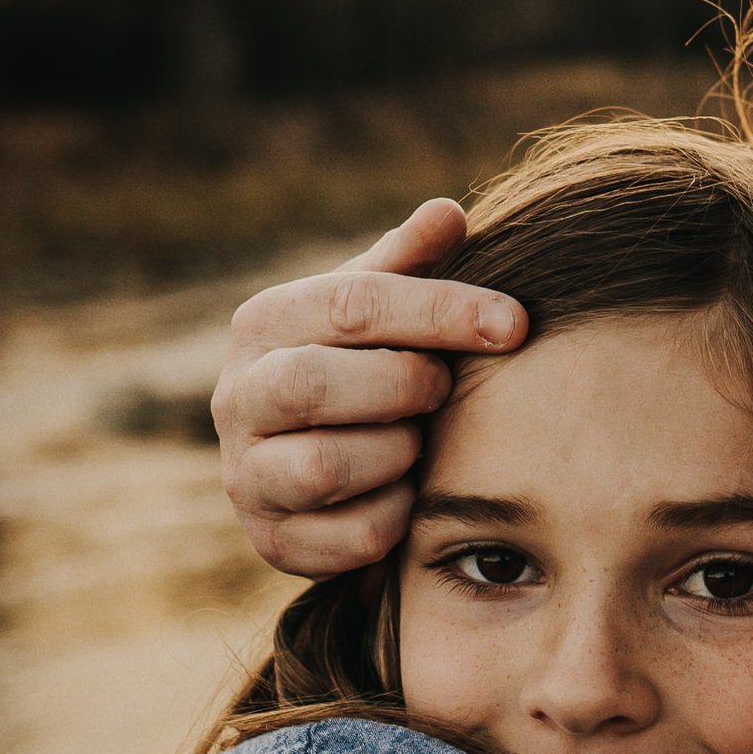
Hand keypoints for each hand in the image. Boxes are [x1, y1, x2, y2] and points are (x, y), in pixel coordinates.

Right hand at [211, 199, 527, 574]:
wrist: (310, 468)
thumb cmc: (358, 370)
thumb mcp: (378, 312)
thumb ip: (408, 266)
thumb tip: (448, 212)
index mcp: (265, 325)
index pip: (350, 304)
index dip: (440, 311)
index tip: (514, 322)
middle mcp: (238, 398)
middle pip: (313, 384)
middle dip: (401, 386)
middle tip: (444, 389)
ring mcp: (248, 475)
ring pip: (325, 467)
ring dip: (395, 454)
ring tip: (418, 443)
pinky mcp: (274, 541)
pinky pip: (351, 536)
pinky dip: (397, 517)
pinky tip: (409, 495)